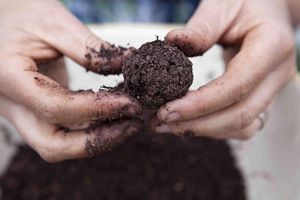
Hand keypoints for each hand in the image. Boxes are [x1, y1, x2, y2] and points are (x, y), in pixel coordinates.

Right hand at [0, 0, 140, 161]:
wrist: (7, 19)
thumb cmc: (25, 14)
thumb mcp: (56, 23)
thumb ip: (92, 49)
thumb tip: (129, 65)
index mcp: (8, 77)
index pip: (56, 107)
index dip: (97, 108)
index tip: (130, 104)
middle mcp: (11, 105)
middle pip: (52, 146)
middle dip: (97, 141)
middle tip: (131, 125)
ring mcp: (24, 113)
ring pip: (60, 145)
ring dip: (98, 139)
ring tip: (130, 122)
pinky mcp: (37, 112)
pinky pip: (65, 132)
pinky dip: (92, 129)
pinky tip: (115, 116)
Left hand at [154, 0, 295, 139]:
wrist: (268, 11)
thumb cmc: (246, 3)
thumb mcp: (223, 5)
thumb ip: (201, 27)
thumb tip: (171, 43)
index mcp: (272, 46)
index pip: (236, 86)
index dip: (200, 104)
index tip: (166, 112)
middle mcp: (277, 74)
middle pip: (240, 115)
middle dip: (196, 125)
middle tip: (158, 124)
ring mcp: (272, 90)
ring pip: (242, 126)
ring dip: (203, 130)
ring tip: (167, 125)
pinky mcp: (261, 98)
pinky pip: (240, 124)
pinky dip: (213, 127)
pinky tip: (188, 121)